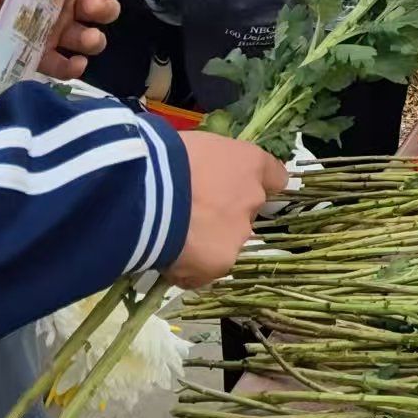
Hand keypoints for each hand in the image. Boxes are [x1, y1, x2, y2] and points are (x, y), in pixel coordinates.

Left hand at [0, 0, 119, 80]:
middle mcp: (64, 6)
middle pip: (100, 11)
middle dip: (103, 10)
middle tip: (89, 9)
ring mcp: (52, 32)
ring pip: (87, 40)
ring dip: (93, 41)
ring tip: (85, 40)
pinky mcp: (36, 55)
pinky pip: (61, 66)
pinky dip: (72, 68)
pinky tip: (74, 64)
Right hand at [165, 132, 287, 287]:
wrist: (143, 192)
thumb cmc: (163, 156)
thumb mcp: (192, 147)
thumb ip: (209, 165)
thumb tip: (198, 176)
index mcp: (249, 162)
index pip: (274, 177)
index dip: (255, 184)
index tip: (237, 188)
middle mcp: (253, 198)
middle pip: (247, 211)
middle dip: (224, 215)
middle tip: (190, 214)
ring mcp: (240, 232)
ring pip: (227, 242)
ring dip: (206, 242)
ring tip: (170, 238)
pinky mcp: (221, 262)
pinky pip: (204, 270)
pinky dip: (187, 268)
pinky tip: (163, 257)